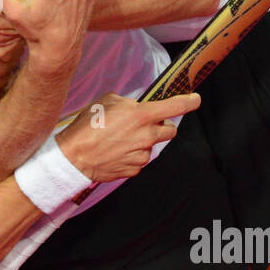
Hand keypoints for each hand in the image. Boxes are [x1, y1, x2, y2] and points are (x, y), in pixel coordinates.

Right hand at [57, 92, 200, 182]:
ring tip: (119, 139)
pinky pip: (140, 159)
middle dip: (161, 126)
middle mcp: (147, 136)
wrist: (74, 157)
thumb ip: (128, 103)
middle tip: (144, 124)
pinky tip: (116, 151)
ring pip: (152, 146)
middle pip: (170, 130)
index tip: (195, 100)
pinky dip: (132, 155)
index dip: (189, 102)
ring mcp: (142, 155)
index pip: (175, 106)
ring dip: (143, 141)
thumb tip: (135, 107)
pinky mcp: (135, 169)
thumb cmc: (87, 127)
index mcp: (141, 116)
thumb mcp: (107, 102)